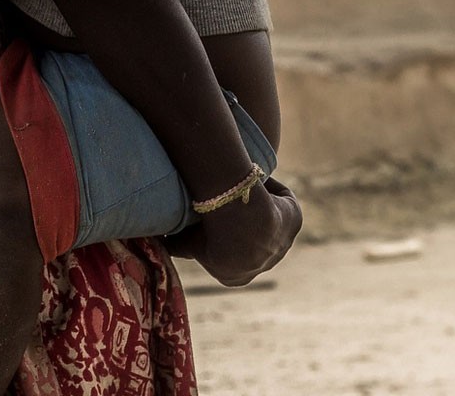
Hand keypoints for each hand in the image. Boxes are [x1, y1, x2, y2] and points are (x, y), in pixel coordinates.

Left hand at [166, 176, 301, 286]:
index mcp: (235, 276)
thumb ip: (177, 245)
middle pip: (252, 239)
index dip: (219, 239)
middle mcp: (264, 263)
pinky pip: (284, 203)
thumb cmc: (213, 235)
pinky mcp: (294, 222)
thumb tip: (160, 242)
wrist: (242, 224)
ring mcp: (282, 245)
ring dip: (261, 207)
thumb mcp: (189, 242)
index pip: (227, 258)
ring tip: (244, 187)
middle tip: (229, 201)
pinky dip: (273, 191)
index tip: (213, 220)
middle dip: (243, 223)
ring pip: (270, 221)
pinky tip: (259, 178)